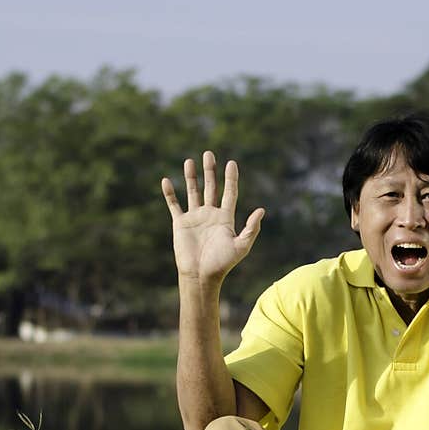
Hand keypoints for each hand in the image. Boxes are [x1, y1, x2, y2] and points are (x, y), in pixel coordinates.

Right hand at [161, 151, 264, 283]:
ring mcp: (195, 217)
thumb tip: (261, 210)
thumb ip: (251, 228)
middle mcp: (211, 215)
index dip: (231, 178)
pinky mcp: (181, 223)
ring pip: (193, 192)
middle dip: (210, 171)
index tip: (231, 163)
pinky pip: (174, 205)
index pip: (230, 193)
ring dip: (191, 177)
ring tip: (190, 161)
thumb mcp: (241, 246)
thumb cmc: (223, 264)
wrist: (202, 275)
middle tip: (209, 153)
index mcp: (226, 218)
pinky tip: (166, 180)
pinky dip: (170, 193)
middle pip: (211, 187)